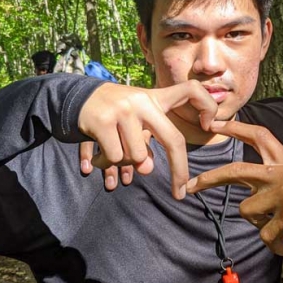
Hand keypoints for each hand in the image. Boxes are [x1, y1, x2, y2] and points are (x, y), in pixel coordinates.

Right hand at [78, 81, 217, 198]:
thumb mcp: (135, 121)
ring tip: (112, 157)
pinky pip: (114, 157)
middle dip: (179, 170)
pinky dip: (106, 165)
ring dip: (125, 164)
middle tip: (180, 193)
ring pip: (138, 157)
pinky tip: (96, 161)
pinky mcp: (102, 121)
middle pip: (173, 139)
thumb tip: (146, 169)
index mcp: (156, 98)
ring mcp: (123, 110)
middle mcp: (143, 102)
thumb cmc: (113, 113)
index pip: (192, 90)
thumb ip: (146, 144)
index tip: (209, 126)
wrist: (73, 96)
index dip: (208, 106)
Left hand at [189, 120, 282, 254]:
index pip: (258, 135)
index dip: (234, 127)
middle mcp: (282, 173)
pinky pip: (266, 236)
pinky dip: (275, 245)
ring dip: (259, 225)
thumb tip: (250, 206)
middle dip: (208, 180)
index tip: (213, 120)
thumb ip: (279, 185)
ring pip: (246, 212)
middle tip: (190, 188)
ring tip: (281, 231)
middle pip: (234, 172)